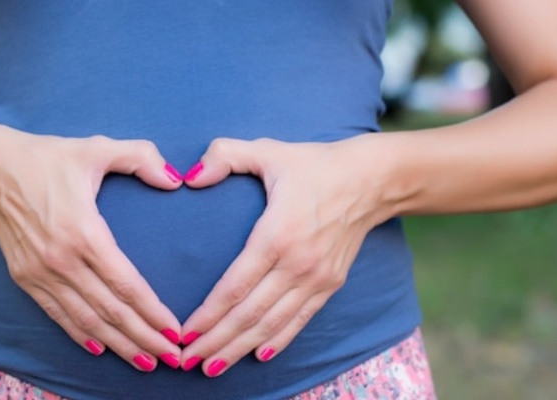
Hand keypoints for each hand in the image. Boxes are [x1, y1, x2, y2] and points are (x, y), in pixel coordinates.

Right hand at [0, 129, 184, 371]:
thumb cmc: (47, 158)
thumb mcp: (96, 148)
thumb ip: (140, 157)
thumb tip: (176, 179)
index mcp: (84, 232)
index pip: (126, 284)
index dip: (153, 311)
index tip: (176, 331)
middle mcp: (62, 261)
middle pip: (111, 311)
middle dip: (144, 338)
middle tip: (172, 358)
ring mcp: (40, 274)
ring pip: (86, 320)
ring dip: (118, 345)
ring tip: (145, 362)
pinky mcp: (25, 279)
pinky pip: (58, 315)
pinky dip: (81, 335)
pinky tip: (101, 350)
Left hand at [178, 136, 391, 376]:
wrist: (372, 180)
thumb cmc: (313, 164)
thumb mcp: (268, 150)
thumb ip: (225, 156)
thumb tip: (189, 177)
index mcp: (277, 234)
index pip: (235, 287)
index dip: (208, 315)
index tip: (184, 334)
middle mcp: (297, 264)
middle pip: (249, 315)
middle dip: (216, 342)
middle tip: (186, 362)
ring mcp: (317, 279)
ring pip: (272, 325)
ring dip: (240, 349)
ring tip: (212, 369)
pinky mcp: (330, 285)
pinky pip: (299, 321)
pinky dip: (277, 342)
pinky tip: (257, 356)